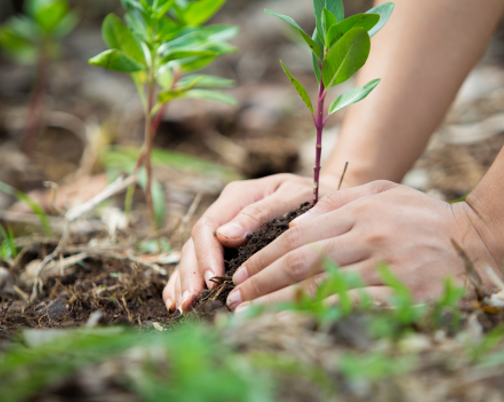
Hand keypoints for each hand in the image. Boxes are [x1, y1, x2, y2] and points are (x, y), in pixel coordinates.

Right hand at [162, 172, 340, 311]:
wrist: (325, 197)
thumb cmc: (313, 197)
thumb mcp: (292, 197)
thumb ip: (260, 213)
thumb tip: (225, 236)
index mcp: (237, 196)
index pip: (209, 226)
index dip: (206, 256)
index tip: (211, 282)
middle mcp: (225, 211)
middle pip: (194, 243)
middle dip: (191, 274)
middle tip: (192, 303)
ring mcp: (222, 227)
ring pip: (191, 254)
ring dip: (184, 281)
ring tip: (183, 308)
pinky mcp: (225, 243)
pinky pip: (198, 261)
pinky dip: (185, 280)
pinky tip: (178, 302)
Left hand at [225, 181, 503, 311]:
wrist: (480, 240)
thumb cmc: (426, 216)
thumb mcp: (384, 192)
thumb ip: (339, 203)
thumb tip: (295, 223)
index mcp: (361, 209)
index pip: (298, 235)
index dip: (264, 257)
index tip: (240, 274)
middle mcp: (369, 234)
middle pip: (301, 261)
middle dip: (260, 283)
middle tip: (233, 299)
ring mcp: (387, 264)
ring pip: (320, 287)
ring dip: (279, 305)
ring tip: (250, 318)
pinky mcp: (404, 294)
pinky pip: (352, 308)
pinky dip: (318, 319)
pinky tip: (296, 328)